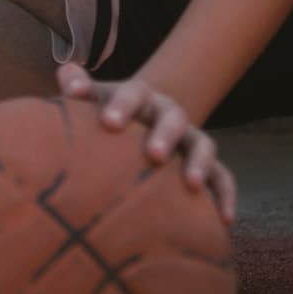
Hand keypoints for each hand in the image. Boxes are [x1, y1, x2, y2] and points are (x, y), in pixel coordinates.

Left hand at [57, 62, 237, 224]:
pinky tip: (225, 220)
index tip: (109, 123)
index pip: (134, 94)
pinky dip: (226, 195)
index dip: (123, 106)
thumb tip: (66, 73)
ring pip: (202, 145)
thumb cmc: (107, 118)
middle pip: (173, 118)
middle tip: (154, 155)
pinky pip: (222, 178)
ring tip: (191, 185)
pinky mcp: (206, 165)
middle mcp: (169, 114)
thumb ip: (79, 89)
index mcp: (140, 97)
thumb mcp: (94, 101)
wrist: (139, 124)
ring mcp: (190, 139)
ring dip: (199, 163)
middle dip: (165, 135)